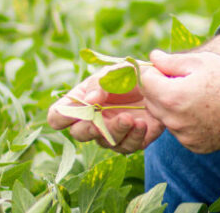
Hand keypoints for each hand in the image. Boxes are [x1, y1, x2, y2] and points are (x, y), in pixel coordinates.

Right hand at [47, 70, 164, 153]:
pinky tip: (143, 123)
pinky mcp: (133, 139)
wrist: (162, 81)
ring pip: (105, 142)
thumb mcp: (116, 71)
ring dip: (116, 131)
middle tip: (101, 120)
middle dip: (90, 128)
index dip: (61, 116)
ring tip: (131, 118)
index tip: (78, 110)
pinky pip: (127, 147)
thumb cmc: (132, 74)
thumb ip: (100, 83)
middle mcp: (93, 120)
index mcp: (82, 101)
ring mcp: (112, 132)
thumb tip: (89, 101)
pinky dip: (135, 137)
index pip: (58, 116)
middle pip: (79, 133)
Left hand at [140, 50, 219, 152]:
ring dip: (172, 106)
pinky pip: (180, 131)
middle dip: (160, 89)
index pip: (145, 81)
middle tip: (184, 80)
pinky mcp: (194, 146)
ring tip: (197, 96)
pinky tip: (204, 111)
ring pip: (165, 118)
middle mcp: (174, 120)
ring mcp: (184, 136)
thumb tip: (152, 56)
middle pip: (151, 102)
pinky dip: (186, 121)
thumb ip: (172, 61)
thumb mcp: (204, 62)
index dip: (155, 71)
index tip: (169, 68)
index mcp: (173, 96)